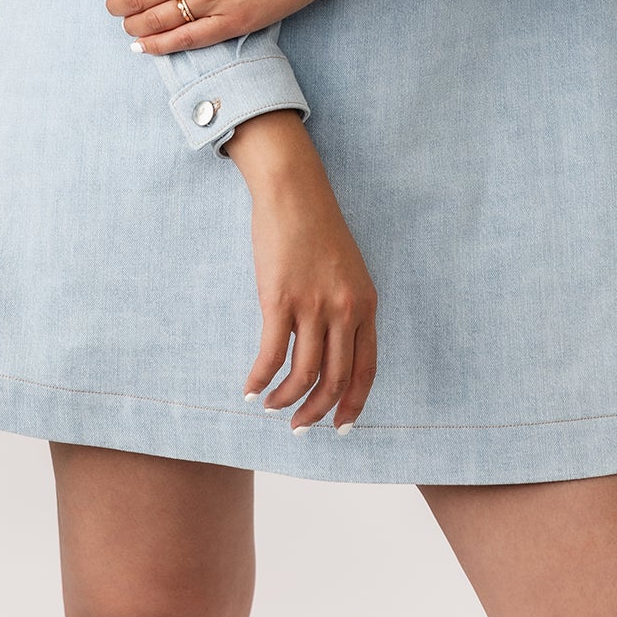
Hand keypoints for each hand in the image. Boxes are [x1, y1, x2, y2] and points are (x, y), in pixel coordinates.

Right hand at [231, 117, 378, 432]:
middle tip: (298, 426)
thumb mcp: (346, 269)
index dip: (353, 404)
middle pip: (336, 379)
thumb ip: (344, 308)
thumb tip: (329, 350)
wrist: (294, 190)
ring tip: (270, 406)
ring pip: (304, 374)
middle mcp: (345, 309)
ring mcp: (313, 305)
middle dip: (316, 412)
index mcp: (365, 303)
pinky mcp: (280, 299)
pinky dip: (260, 380)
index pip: (366, 369)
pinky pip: (272, 355)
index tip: (340, 426)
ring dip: (286, 399)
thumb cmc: (316, 226)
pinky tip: (250, 390)